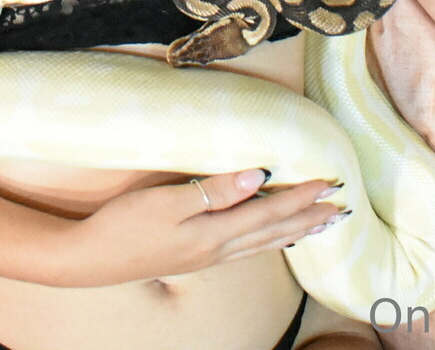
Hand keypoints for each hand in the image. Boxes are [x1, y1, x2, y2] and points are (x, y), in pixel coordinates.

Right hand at [39, 169, 346, 286]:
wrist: (93, 258)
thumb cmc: (125, 223)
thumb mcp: (168, 200)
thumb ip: (215, 189)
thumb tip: (259, 174)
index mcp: (215, 232)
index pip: (270, 211)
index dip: (301, 196)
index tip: (330, 182)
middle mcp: (219, 248)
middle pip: (275, 230)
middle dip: (309, 218)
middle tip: (341, 208)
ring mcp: (208, 256)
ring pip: (264, 242)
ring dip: (295, 231)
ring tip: (320, 224)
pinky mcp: (197, 257)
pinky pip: (247, 248)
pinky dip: (269, 241)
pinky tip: (273, 238)